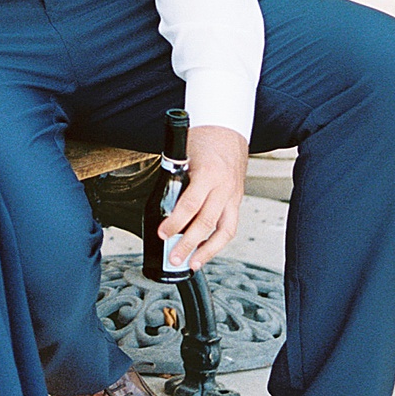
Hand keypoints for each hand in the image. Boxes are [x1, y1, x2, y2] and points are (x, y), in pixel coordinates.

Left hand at [158, 125, 246, 271]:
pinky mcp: (237, 201)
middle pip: (207, 222)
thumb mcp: (183, 153)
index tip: (162, 234)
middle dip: (189, 243)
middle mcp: (224, 187)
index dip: (175, 222)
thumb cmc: (203, 140)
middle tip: (174, 258)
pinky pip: (229, 226)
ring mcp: (233, 196)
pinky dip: (217, 242)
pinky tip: (204, 251)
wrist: (228, 131)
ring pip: (224, 230)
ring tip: (192, 264)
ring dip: (208, 251)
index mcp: (208, 173)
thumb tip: (157, 200)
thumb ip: (173, 176)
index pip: (190, 204)